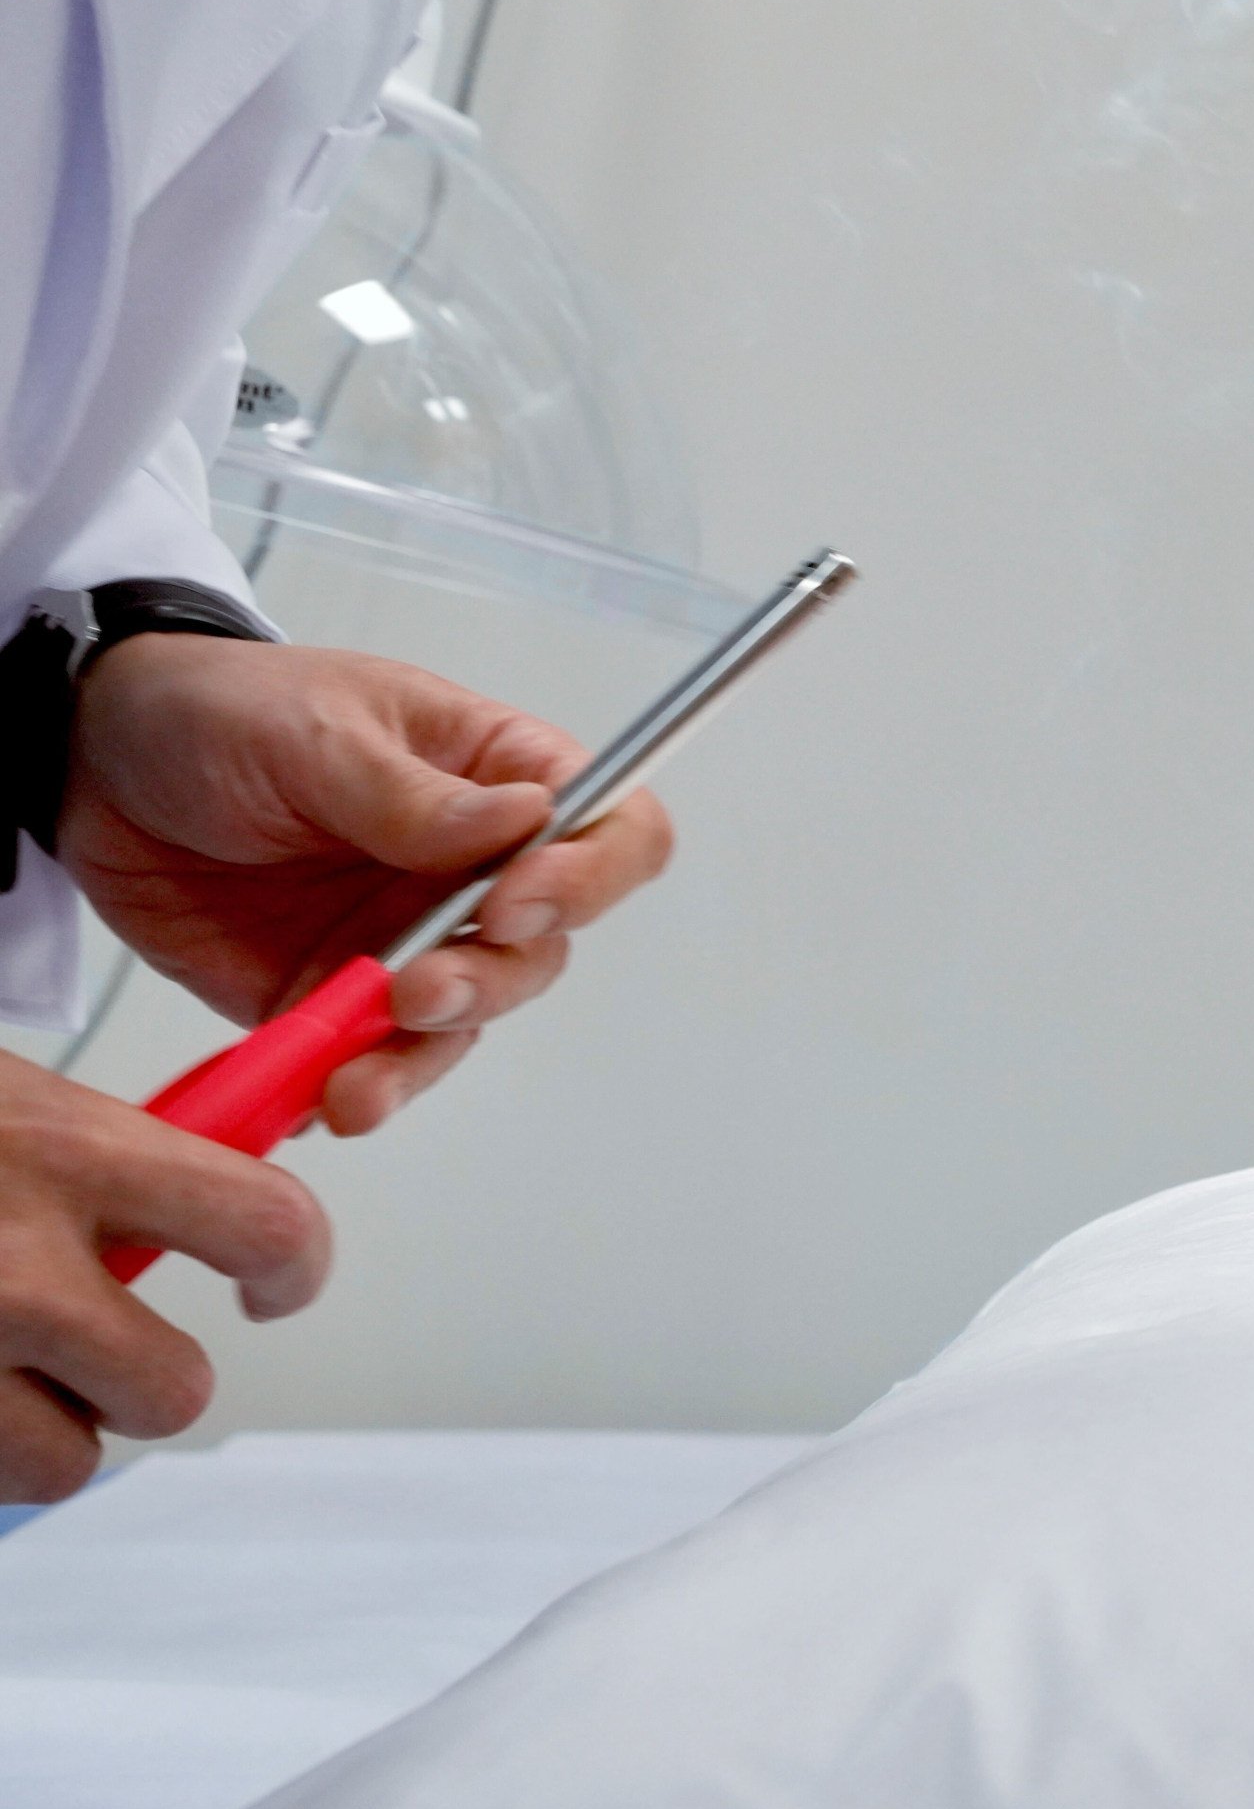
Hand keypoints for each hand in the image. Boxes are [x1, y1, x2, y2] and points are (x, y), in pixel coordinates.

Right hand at [0, 1050, 328, 1496]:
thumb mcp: (10, 1099)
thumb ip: (98, 1154)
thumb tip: (188, 1188)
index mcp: (67, 1152)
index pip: (267, 1224)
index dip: (294, 1268)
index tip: (276, 1286)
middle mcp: (18, 1264)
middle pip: (172, 1389)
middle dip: (143, 1379)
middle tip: (91, 1344)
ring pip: (65, 1463)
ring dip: (42, 1428)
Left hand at [57, 636, 673, 1134]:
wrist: (88, 762)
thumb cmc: (221, 711)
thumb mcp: (317, 731)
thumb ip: (410, 794)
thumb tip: (526, 822)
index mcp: (497, 777)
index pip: (611, 830)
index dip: (591, 874)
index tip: (517, 897)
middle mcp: (470, 867)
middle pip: (543, 946)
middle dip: (489, 981)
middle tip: (418, 992)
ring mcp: (404, 937)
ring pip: (462, 1019)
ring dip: (422, 1057)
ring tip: (358, 1086)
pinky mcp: (331, 996)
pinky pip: (369, 1058)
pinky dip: (352, 1087)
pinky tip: (316, 1097)